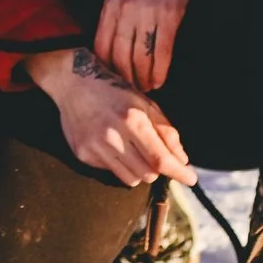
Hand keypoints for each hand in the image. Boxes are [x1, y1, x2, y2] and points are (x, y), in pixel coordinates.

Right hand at [25, 48, 195, 187]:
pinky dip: (118, 164)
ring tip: (133, 149)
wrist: (71, 83)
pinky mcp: (83, 154)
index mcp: (132, 120)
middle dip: (156, 168)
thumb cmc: (114, 91)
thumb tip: (181, 160)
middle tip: (155, 155)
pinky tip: (112, 145)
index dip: (178, 172)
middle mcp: (112, 136)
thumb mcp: (145, 103)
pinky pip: (111, 172)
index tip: (191, 179)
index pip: (160, 158)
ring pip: (130, 179)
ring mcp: (95, 147)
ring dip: (139, 170)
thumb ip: (165, 131)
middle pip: (147, 173)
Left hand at [94, 0, 197, 91]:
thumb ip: (114, 15)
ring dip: (142, 78)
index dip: (104, 68)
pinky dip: (159, 70)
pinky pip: (162, 52)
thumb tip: (111, 45)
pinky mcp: (169, 17)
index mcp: (110, 6)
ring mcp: (147, 15)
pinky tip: (159, 81)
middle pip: (118, 56)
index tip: (109, 81)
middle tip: (128, 92)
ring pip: (140, 58)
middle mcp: (125, 12)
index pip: (100, 46)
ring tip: (144, 89)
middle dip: (123, 78)